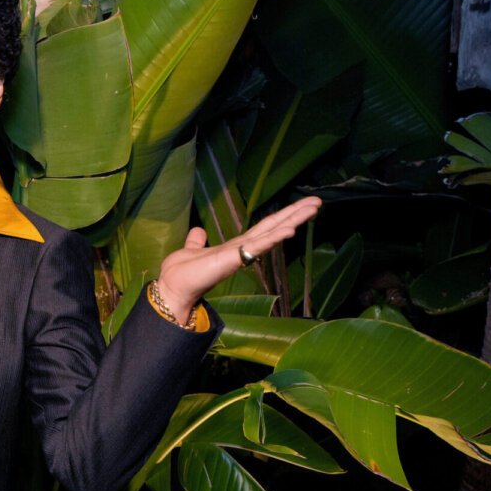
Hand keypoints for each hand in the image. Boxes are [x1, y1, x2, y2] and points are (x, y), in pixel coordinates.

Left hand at [155, 196, 322, 316]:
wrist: (172, 288)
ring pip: (271, 234)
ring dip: (293, 220)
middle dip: (295, 214)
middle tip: (318, 202)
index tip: (301, 204)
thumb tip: (198, 231)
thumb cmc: (183, 273)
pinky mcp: (233, 259)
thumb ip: (198, 241)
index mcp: (235, 246)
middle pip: (274, 227)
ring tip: (313, 208)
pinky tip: (290, 229)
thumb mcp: (193, 249)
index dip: (282, 216)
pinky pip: (257, 246)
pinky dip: (273, 237)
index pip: (264, 227)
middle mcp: (242, 249)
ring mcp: (240, 254)